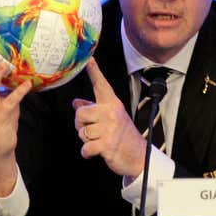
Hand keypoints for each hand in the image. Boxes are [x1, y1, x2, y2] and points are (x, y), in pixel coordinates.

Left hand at [73, 58, 145, 177]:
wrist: (139, 156)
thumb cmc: (123, 135)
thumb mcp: (111, 118)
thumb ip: (92, 109)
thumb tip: (76, 102)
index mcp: (113, 104)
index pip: (101, 85)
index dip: (94, 71)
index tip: (89, 59)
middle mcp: (112, 113)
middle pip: (80, 113)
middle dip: (81, 124)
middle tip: (94, 130)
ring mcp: (110, 128)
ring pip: (82, 132)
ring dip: (87, 140)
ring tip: (100, 140)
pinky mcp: (107, 144)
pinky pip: (85, 148)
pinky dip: (88, 152)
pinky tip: (97, 151)